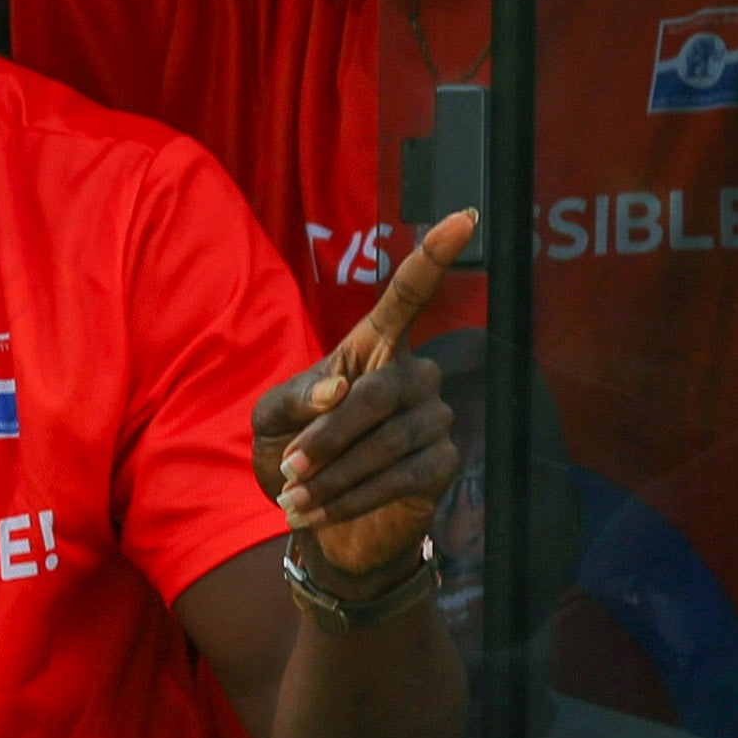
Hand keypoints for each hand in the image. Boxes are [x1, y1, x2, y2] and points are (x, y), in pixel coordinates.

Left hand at [261, 209, 483, 578]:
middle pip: (381, 392)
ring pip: (390, 440)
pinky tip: (317, 511)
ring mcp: (435, 420)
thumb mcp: (273, 418)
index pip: (410, 295)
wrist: (320, 522)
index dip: (435, 256)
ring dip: (334, 474)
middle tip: (289, 467)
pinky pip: (403, 476)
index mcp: (375, 347)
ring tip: (293, 498)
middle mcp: (415, 375)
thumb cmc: (296, 453)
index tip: (465, 216)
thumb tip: (339, 390)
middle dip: (329, 434)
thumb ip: (297, 397)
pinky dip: (353, 496)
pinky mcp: (443, 466)